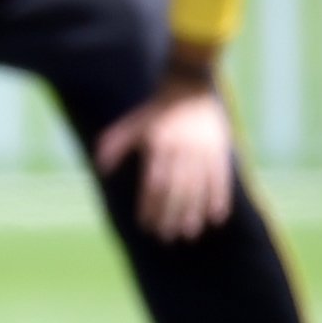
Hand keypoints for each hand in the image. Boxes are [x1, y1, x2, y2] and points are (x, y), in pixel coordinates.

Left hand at [94, 77, 234, 241]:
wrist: (190, 85)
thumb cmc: (157, 108)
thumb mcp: (132, 123)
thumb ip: (115, 144)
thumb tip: (100, 169)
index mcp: (159, 145)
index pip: (153, 184)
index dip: (150, 206)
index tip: (145, 225)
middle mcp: (182, 150)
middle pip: (177, 190)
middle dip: (171, 215)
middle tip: (166, 237)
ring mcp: (204, 150)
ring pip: (200, 188)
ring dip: (195, 212)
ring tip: (189, 232)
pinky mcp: (220, 149)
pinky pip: (221, 179)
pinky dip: (219, 198)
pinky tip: (216, 217)